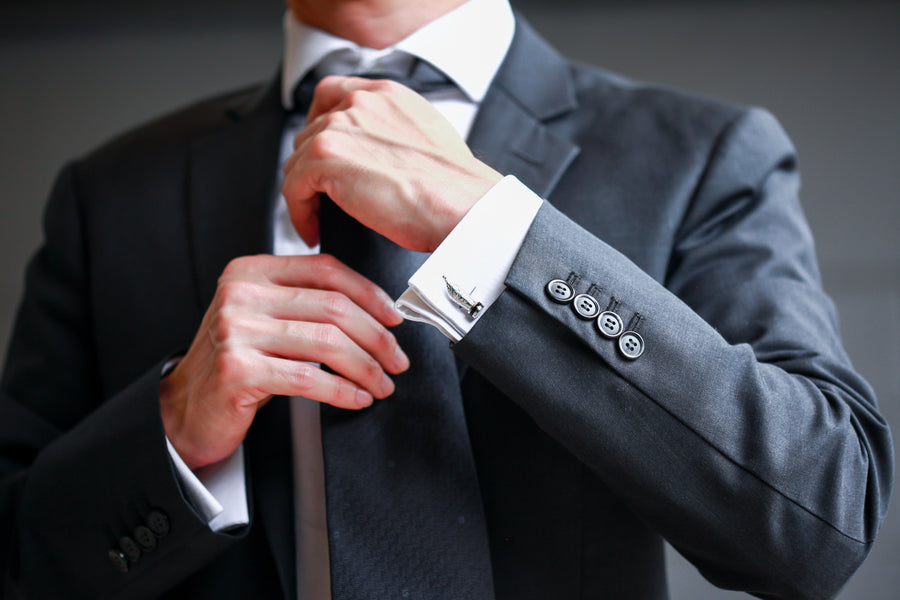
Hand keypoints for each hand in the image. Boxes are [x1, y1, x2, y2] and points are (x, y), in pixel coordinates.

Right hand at [159, 254, 408, 469]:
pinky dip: (341, 391)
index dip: (369, 293)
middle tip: (396, 359)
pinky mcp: (237, 370)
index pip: (325, 270)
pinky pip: (308, 379)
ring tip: (381, 383)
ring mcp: (236, 331)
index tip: (394, 317)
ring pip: (326, 343)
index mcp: (250, 271)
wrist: (184, 409)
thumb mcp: (264, 320)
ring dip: (365, 368)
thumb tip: (374, 311)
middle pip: (332, 307)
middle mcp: (241, 294)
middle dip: (376, 337)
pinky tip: (356, 398)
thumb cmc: (234, 364)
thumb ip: (304, 304)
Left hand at [282, 75, 502, 252]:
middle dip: (312, 166)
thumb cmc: (454, 186)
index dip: (319, 122)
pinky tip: (312, 230)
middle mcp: (360, 102)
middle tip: (321, 196)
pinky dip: (298, 212)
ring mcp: (340, 127)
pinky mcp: (325, 158)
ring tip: (317, 219)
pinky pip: (292, 186)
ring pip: (298, 160)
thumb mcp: (429, 137)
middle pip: (311, 131)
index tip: (320, 150)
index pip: (332, 93)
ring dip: (304, 192)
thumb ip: (394, 131)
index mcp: (386, 94)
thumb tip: (377, 154)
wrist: (462, 205)